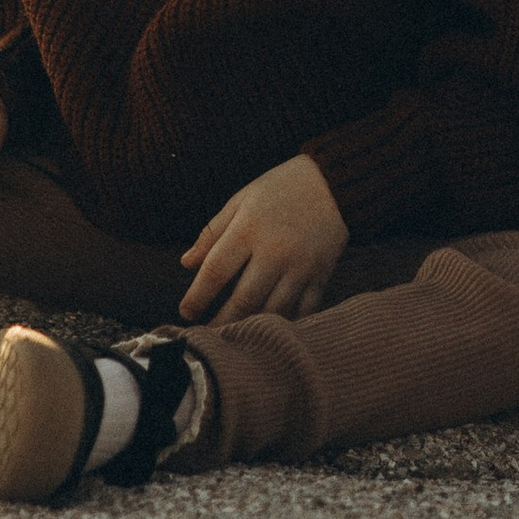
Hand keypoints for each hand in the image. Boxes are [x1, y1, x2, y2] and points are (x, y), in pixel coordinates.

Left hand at [180, 153, 348, 321]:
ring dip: (251, 327)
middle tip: (207, 334)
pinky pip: (303, 310)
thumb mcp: (241, 200)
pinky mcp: (321, 275)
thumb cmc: (280, 189)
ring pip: (272, 311)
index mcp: (249, 229)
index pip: (215, 272)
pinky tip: (270, 328)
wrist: (332, 182)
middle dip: (221, 322)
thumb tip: (186, 263)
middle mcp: (274, 251)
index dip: (196, 297)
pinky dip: (286, 323)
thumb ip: (212, 232)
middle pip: (242, 299)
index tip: (186, 312)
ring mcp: (300, 266)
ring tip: (234, 336)